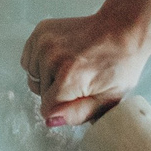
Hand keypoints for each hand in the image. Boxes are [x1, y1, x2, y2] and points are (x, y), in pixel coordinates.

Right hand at [21, 10, 150, 127]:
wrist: (122, 30)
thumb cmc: (120, 65)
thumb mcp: (108, 99)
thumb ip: (78, 114)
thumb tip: (51, 120)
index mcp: (69, 76)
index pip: (47, 108)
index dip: (63, 108)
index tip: (77, 98)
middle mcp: (52, 56)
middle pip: (39, 93)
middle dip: (56, 93)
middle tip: (80, 80)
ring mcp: (45, 41)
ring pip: (33, 76)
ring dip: (47, 77)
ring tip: (71, 67)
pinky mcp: (41, 31)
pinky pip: (29, 60)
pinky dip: (40, 63)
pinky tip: (60, 58)